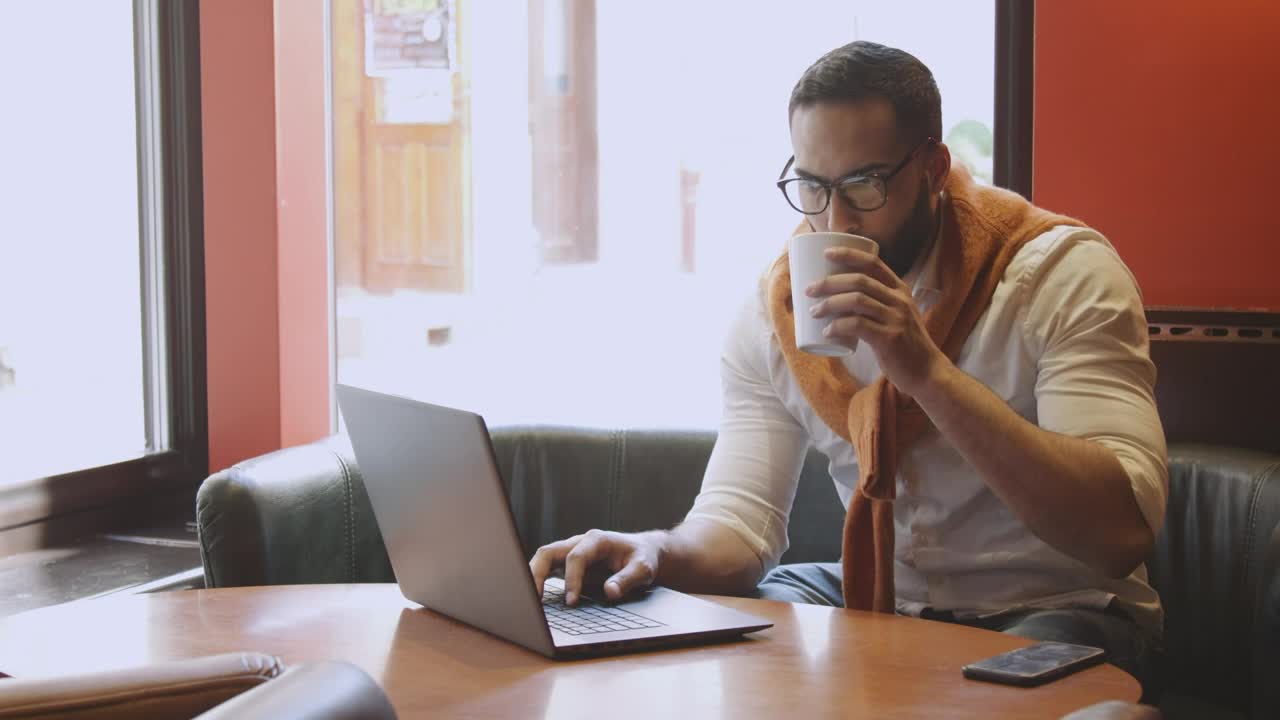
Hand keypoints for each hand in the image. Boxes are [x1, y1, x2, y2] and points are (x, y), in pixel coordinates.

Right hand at [529, 529, 662, 604]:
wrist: (643, 552)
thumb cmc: (642, 558)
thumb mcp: (643, 568)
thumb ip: (627, 579)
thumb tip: (610, 592)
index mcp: (597, 540)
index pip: (575, 556)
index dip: (571, 579)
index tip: (571, 601)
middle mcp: (579, 543)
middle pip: (549, 552)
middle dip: (538, 573)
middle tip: (535, 599)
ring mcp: (571, 552)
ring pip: (543, 558)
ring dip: (533, 576)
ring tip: (529, 600)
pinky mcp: (568, 564)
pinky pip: (547, 568)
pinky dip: (538, 580)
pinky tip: (535, 598)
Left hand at [805, 246, 947, 396]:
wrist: (927, 371)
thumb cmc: (904, 343)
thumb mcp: (897, 315)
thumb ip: (877, 304)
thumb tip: (840, 298)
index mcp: (900, 290)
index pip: (873, 262)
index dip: (848, 254)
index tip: (826, 253)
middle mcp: (899, 300)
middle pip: (859, 281)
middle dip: (829, 282)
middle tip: (809, 290)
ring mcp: (896, 318)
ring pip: (856, 301)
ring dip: (829, 304)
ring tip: (813, 311)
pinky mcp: (890, 338)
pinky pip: (858, 325)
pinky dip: (838, 326)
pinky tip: (827, 331)